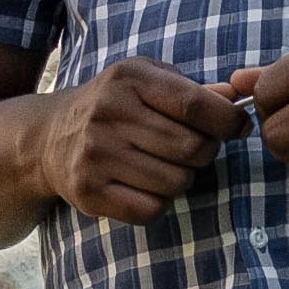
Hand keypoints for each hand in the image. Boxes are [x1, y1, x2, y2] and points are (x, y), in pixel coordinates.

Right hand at [24, 55, 239, 222]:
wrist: (50, 136)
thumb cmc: (115, 105)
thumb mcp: (147, 81)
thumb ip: (194, 90)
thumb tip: (238, 95)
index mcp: (129, 79)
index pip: (196, 105)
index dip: (228, 121)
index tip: (238, 127)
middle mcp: (109, 113)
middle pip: (193, 148)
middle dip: (205, 152)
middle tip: (193, 149)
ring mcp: (96, 154)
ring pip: (177, 183)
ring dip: (181, 179)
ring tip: (162, 166)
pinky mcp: (88, 191)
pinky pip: (151, 209)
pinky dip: (157, 203)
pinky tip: (143, 186)